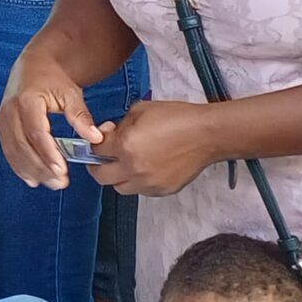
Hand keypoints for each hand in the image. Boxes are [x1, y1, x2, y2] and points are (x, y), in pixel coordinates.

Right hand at [0, 52, 102, 189]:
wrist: (33, 66)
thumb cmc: (53, 78)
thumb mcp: (70, 93)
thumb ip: (80, 116)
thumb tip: (95, 138)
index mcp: (27, 100)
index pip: (36, 132)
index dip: (48, 153)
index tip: (61, 170)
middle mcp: (10, 111)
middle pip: (23, 146)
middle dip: (42, 168)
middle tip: (60, 182)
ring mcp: (3, 120)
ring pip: (14, 152)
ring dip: (32, 171)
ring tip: (52, 183)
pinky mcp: (2, 127)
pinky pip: (9, 152)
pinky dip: (21, 167)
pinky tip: (34, 179)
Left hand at [88, 100, 223, 197]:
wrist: (206, 134)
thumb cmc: (178, 118)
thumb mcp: (141, 110)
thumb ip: (121, 124)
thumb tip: (111, 134)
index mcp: (126, 146)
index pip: (96, 150)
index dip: (94, 143)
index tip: (99, 141)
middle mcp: (133, 169)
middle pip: (101, 176)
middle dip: (97, 165)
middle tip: (101, 158)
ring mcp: (147, 183)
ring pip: (120, 187)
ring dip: (117, 177)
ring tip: (125, 164)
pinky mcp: (161, 190)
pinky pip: (140, 191)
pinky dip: (137, 182)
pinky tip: (145, 168)